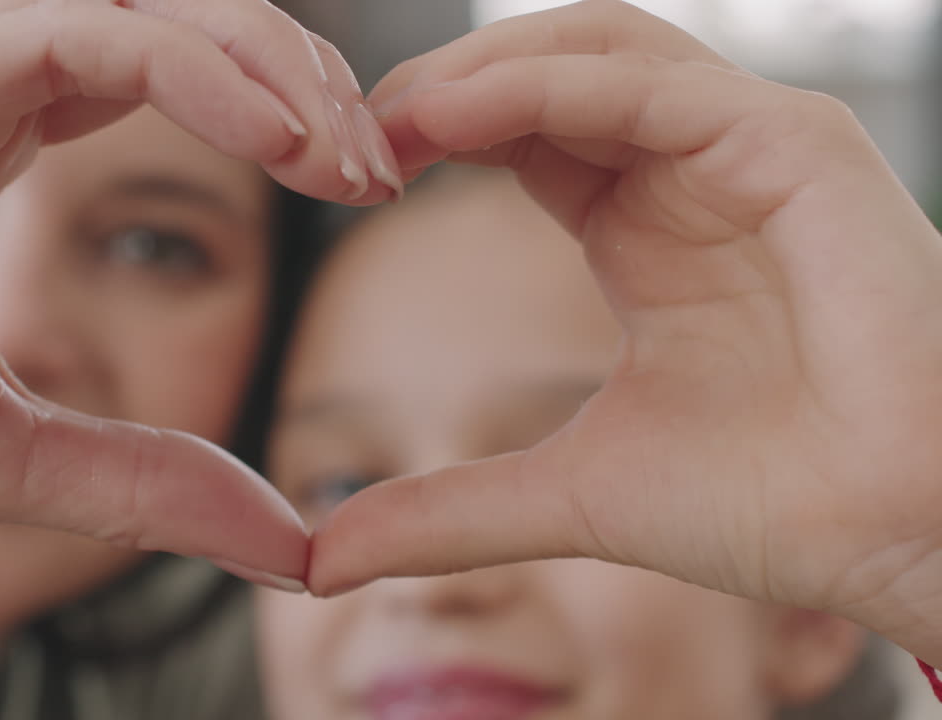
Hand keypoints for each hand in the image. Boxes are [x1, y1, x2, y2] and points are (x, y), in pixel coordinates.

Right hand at [0, 0, 399, 589]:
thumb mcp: (5, 452)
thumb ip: (141, 479)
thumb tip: (280, 537)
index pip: (163, 63)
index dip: (276, 113)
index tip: (360, 188)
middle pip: (170, 15)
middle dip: (294, 76)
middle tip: (379, 165)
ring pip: (134, 1)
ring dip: (261, 59)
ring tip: (347, 153)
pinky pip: (67, 32)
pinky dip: (185, 67)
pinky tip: (274, 136)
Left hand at [308, 0, 941, 660]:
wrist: (897, 544)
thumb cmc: (769, 507)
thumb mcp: (567, 494)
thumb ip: (448, 510)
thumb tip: (327, 558)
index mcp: (643, 227)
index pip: (518, 133)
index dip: (428, 138)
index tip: (346, 176)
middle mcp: (691, 173)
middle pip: (547, 69)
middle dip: (441, 88)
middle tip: (348, 136)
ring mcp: (748, 149)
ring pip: (597, 49)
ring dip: (481, 70)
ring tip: (391, 118)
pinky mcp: (798, 147)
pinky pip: (652, 86)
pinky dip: (547, 87)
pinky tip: (459, 116)